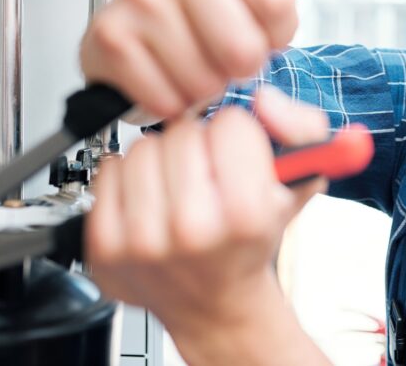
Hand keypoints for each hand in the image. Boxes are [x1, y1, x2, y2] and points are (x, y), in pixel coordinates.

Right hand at [79, 0, 360, 121]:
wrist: (142, 48)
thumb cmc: (207, 21)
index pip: (277, 1)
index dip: (275, 35)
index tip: (261, 31)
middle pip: (243, 47)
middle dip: (241, 68)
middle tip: (223, 56)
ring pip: (205, 78)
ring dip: (204, 88)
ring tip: (191, 66)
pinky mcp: (110, 37)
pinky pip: (166, 96)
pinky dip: (171, 102)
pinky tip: (163, 79)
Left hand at [85, 86, 331, 363]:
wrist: (214, 304)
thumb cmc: (252, 239)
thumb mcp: (297, 182)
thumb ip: (300, 127)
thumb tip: (264, 101)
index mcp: (246, 214)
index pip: (231, 124)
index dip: (238, 136)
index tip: (239, 160)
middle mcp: (191, 230)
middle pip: (183, 132)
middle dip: (198, 146)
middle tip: (208, 177)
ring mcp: (143, 242)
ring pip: (142, 148)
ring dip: (161, 160)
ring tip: (178, 189)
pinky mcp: (106, 246)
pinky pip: (109, 171)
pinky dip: (128, 179)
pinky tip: (150, 202)